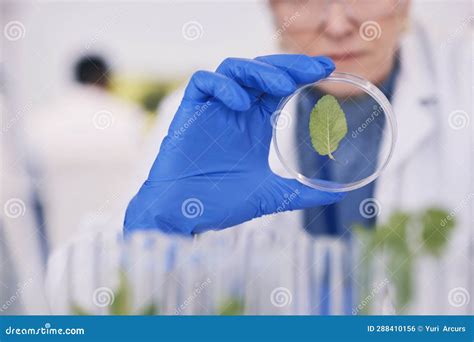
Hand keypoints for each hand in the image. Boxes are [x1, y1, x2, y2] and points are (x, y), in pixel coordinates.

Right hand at [124, 54, 343, 234]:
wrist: (184, 212)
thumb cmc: (222, 201)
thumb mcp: (271, 195)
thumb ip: (302, 194)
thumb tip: (335, 198)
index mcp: (255, 122)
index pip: (280, 86)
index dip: (302, 73)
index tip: (329, 69)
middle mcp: (236, 110)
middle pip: (261, 70)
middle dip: (289, 65)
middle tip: (316, 69)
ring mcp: (212, 108)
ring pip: (234, 68)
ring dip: (260, 72)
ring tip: (283, 87)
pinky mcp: (190, 110)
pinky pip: (202, 82)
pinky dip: (223, 86)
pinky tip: (242, 103)